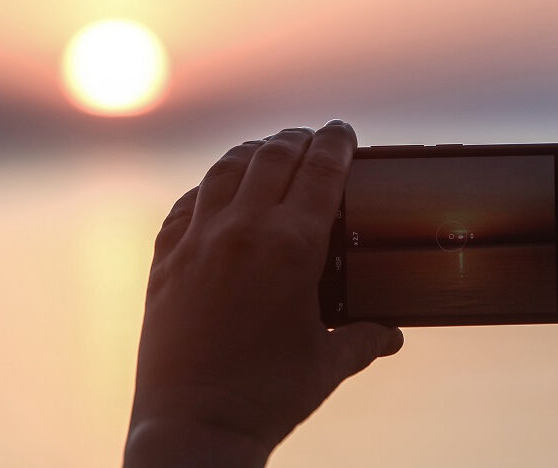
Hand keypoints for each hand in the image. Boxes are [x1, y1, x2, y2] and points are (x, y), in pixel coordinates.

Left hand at [125, 122, 403, 466]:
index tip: (344, 131)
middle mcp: (242, 229)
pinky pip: (185, 205)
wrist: (192, 427)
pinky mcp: (164, 260)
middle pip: (272, 156)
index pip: (320, 171)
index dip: (336, 143)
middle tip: (311, 137)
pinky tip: (214, 192)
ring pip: (224, 170)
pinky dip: (206, 189)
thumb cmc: (268, 397)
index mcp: (292, 246)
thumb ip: (364, 339)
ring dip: (251, 152)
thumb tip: (393, 335)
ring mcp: (196, 241)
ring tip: (266, 149)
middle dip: (297, 139)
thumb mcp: (328, 365)